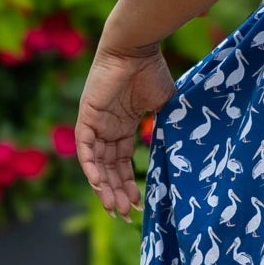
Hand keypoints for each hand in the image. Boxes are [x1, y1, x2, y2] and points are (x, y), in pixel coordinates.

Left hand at [76, 43, 174, 215]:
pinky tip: (99, 185)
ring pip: (96, 163)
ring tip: (114, 208)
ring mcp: (95, 124)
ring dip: (104, 187)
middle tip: (124, 215)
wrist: (136, 49)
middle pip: (108, 168)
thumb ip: (164, 128)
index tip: (138, 204)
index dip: (128, 183)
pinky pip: (85, 148)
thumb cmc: (152, 72)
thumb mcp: (163, 107)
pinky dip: (91, 166)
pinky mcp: (86, 117)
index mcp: (123, 126)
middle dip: (116, 192)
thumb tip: (178, 152)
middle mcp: (107, 128)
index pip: (122, 162)